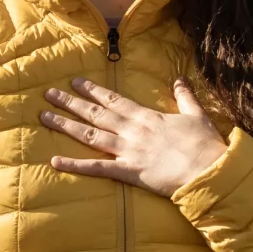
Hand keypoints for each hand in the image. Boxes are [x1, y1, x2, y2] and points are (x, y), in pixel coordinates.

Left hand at [40, 76, 227, 196]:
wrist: (207, 170)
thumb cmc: (204, 144)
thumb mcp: (196, 114)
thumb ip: (184, 96)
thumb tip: (179, 79)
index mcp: (147, 116)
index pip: (114, 100)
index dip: (93, 90)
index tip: (75, 82)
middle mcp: (133, 130)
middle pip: (95, 114)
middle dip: (71, 103)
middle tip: (49, 94)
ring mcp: (128, 151)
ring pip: (90, 135)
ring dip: (66, 125)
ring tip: (45, 117)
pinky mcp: (129, 173)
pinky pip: (97, 168)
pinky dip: (75, 166)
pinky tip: (55, 162)